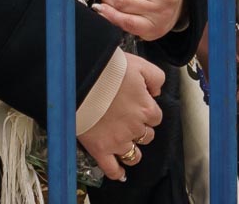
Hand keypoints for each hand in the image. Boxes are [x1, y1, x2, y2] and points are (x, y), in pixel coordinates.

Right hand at [78, 54, 163, 181]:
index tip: (138, 106)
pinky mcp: (100, 149)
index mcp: (145, 108)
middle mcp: (135, 128)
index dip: (147, 111)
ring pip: (134, 155)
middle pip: (147, 136)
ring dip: (132, 150)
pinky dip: (117, 172)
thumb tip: (157, 91)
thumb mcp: (139, 64)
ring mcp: (118, 141)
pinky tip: (120, 173)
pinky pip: (112, 168)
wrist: (81, 77)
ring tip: (125, 144)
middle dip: (140, 129)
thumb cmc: (108, 69)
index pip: (156, 117)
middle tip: (127, 119)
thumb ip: (156, 77)